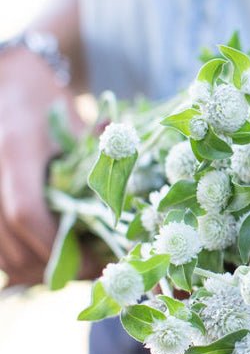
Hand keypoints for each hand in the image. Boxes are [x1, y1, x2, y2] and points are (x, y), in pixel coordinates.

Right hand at [0, 47, 82, 285]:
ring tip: (70, 266)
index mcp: (14, 151)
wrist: (5, 81)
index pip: (27, 214)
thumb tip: (132, 201)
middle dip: (52, 267)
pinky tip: (43, 256)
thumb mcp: (74, 124)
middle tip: (90, 270)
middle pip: (12, 246)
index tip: (93, 263)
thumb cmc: (44, 100)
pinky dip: (16, 262)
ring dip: (34, 271)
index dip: (59, 247)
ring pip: (0, 257)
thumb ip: (99, 158)